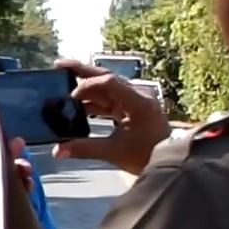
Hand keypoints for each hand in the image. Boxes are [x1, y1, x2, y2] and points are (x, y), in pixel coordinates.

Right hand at [52, 59, 170, 174]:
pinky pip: (110, 100)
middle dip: (82, 72)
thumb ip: (84, 148)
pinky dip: (94, 102)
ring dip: (87, 89)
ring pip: (107, 88)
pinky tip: (79, 107)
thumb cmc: (147, 156)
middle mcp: (138, 96)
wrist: (171, 164)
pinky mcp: (133, 109)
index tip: (70, 96)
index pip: (109, 83)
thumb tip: (57, 150)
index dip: (87, 86)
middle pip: (107, 77)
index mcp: (138, 102)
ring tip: (65, 88)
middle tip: (59, 65)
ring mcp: (136, 101)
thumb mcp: (114, 152)